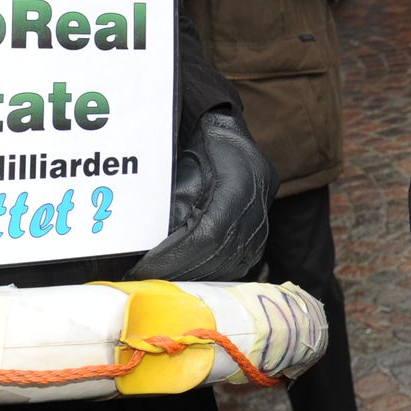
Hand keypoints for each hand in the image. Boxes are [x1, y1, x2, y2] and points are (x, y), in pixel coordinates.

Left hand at [130, 113, 276, 280]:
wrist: (225, 130)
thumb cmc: (197, 141)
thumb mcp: (178, 164)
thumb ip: (170, 202)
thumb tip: (149, 244)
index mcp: (238, 180)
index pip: (207, 234)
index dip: (175, 257)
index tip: (145, 268)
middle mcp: (258, 199)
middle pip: (221, 253)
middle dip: (181, 271)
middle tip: (149, 279)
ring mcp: (265, 214)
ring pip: (234, 261)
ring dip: (197, 275)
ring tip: (166, 279)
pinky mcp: (263, 225)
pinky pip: (242, 259)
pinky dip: (214, 271)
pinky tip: (190, 274)